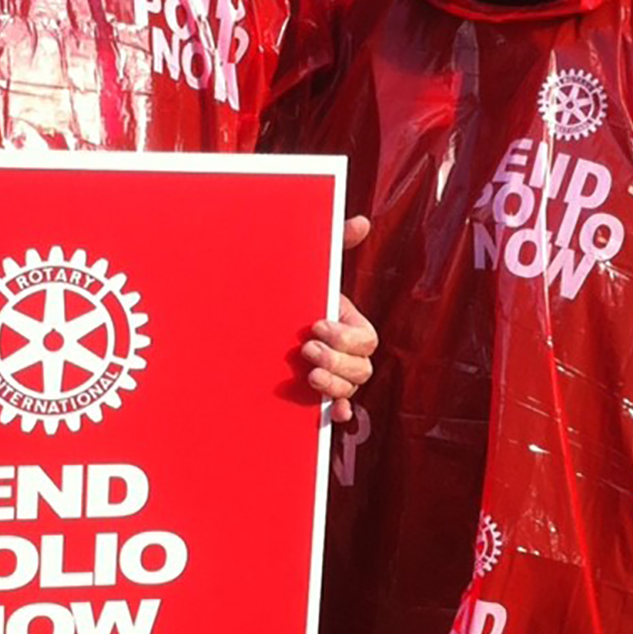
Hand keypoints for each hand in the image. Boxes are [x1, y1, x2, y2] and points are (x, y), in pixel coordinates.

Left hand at [303, 215, 376, 424]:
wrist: (268, 318)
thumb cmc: (299, 294)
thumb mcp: (317, 269)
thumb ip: (337, 244)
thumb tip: (362, 221)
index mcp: (350, 326)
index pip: (364, 339)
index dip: (345, 336)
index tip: (317, 324)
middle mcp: (348, 355)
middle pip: (362, 367)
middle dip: (337, 360)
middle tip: (308, 350)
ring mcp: (335, 376)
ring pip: (351, 387)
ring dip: (335, 384)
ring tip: (309, 375)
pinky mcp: (320, 393)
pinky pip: (339, 407)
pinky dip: (339, 411)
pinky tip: (333, 413)